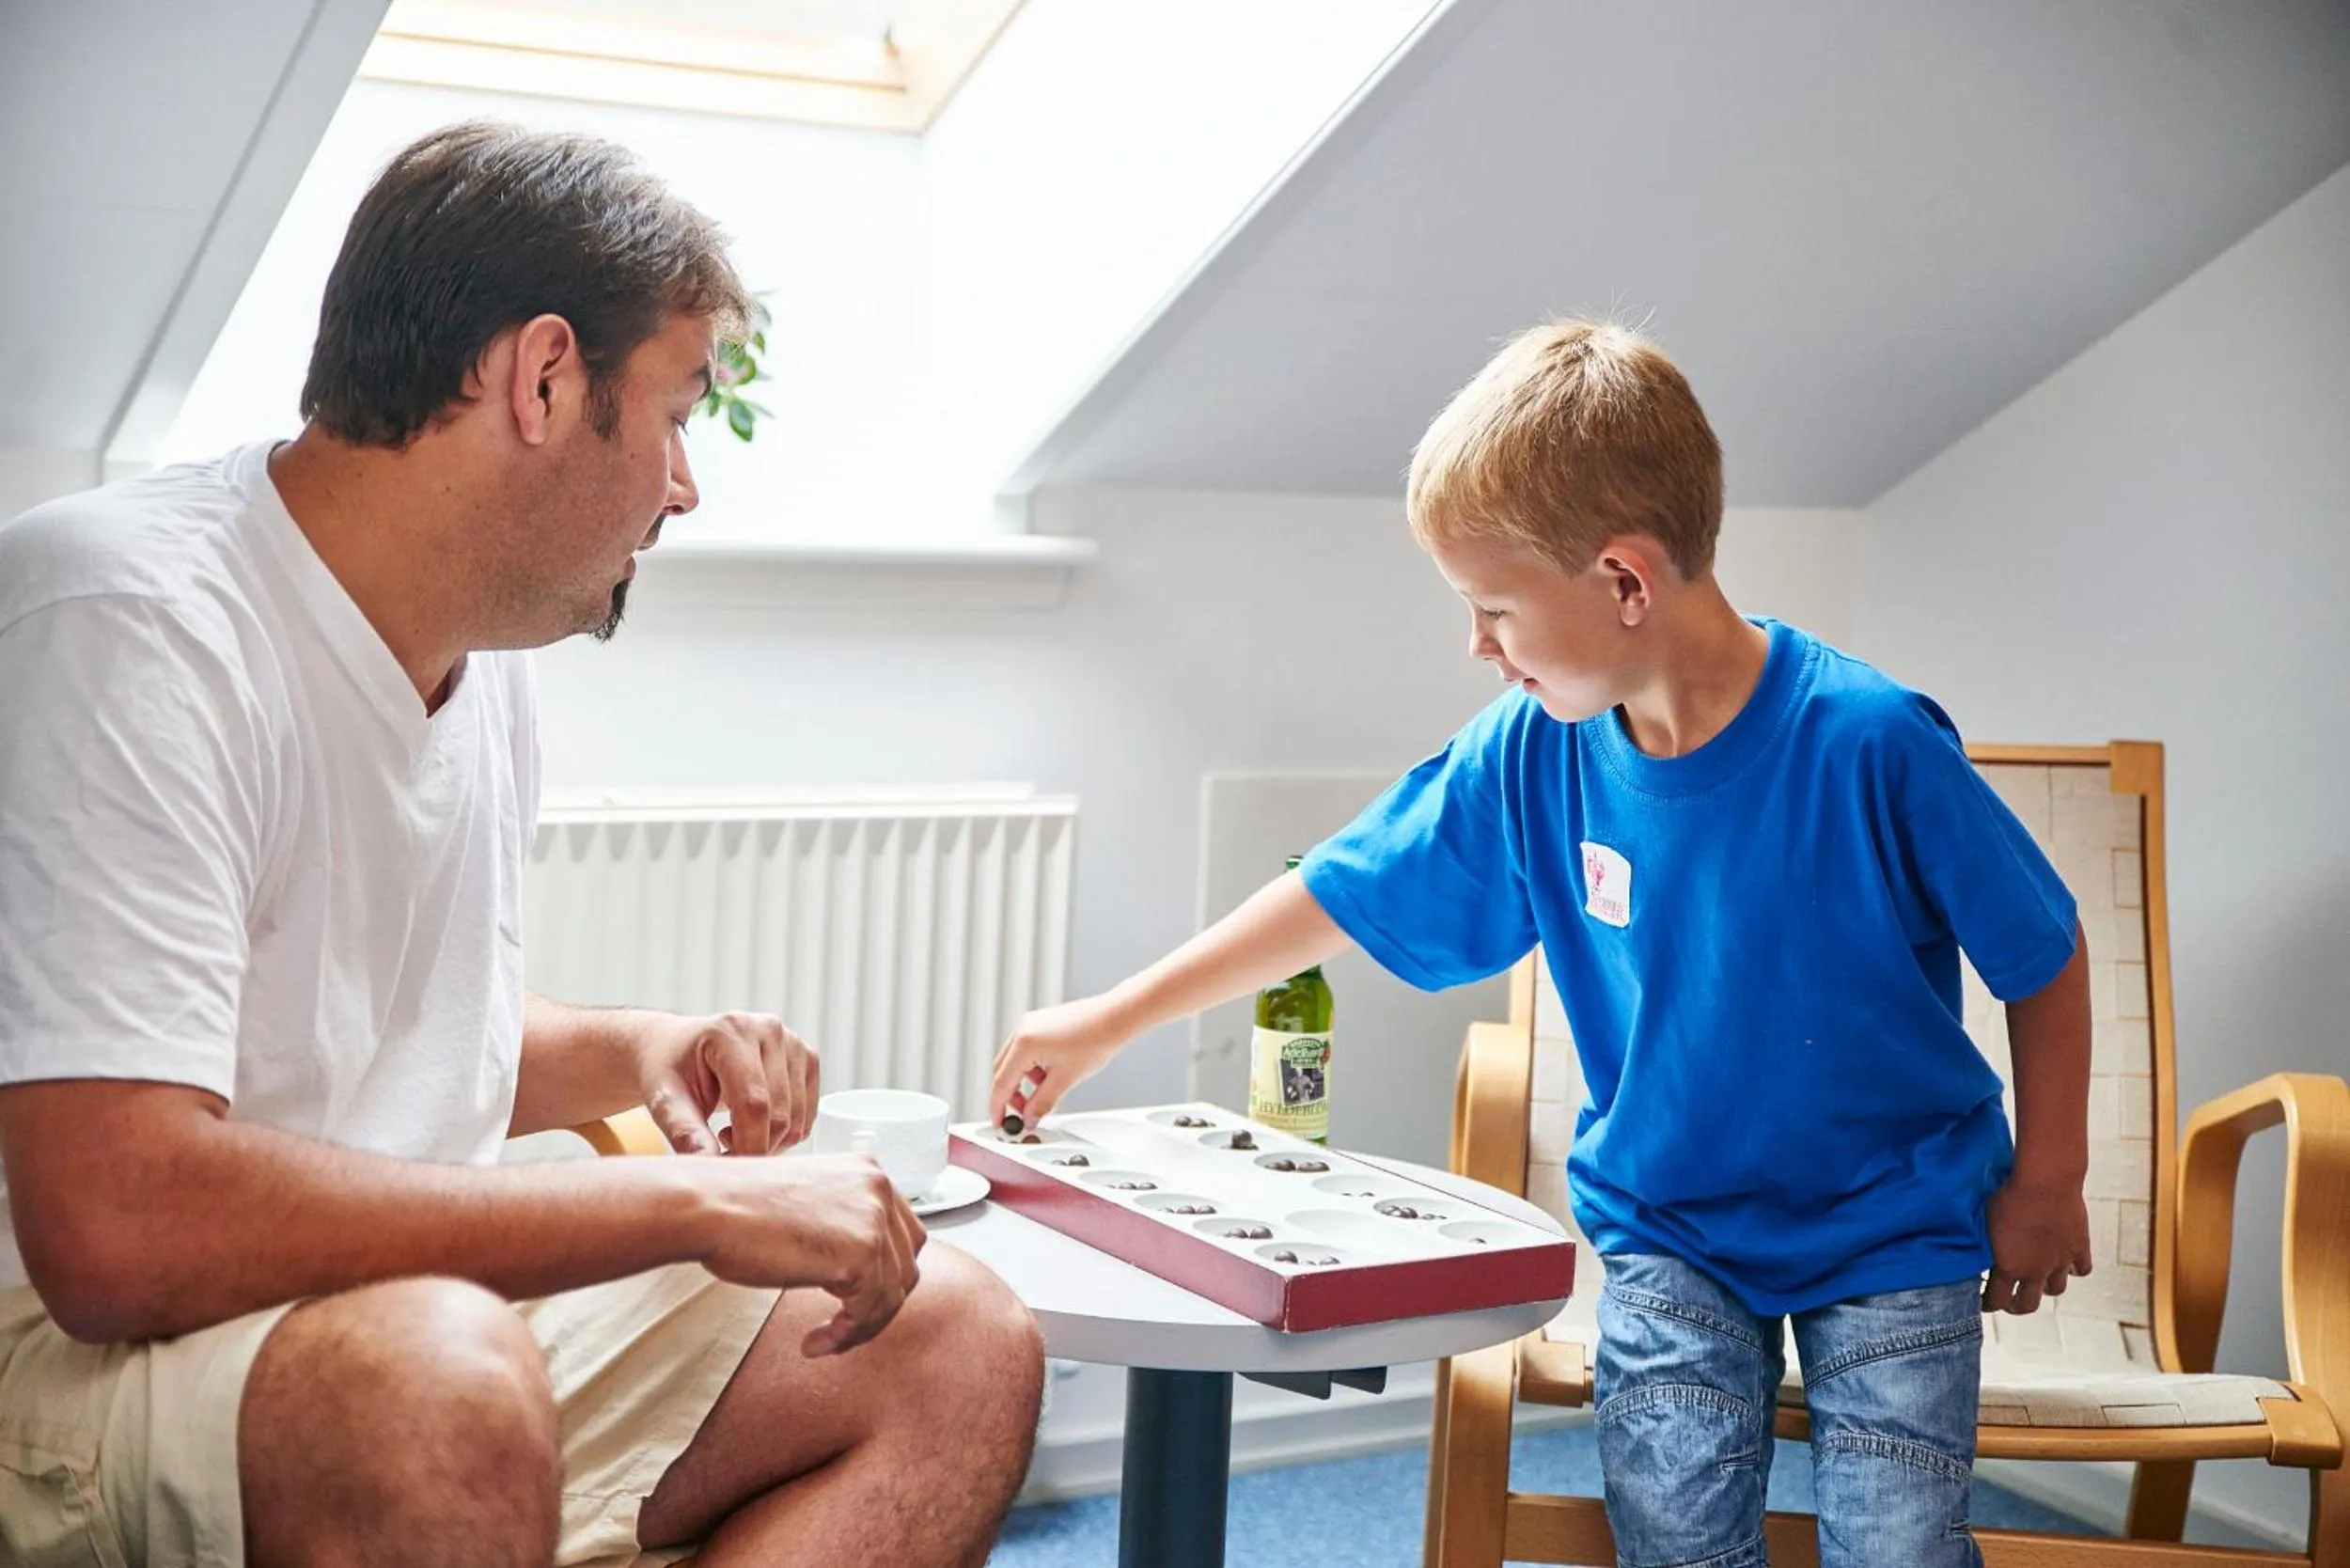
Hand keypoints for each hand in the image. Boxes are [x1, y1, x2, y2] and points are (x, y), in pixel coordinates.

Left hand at [632, 1010, 819, 1156]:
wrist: (678, 1047)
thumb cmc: (669, 1070)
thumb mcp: (664, 1100)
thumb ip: (686, 1132)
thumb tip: (708, 1164)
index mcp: (731, 1032)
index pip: (754, 1102)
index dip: (747, 1145)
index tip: (727, 1167)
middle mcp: (769, 1030)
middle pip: (780, 1114)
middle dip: (755, 1147)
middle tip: (721, 1146)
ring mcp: (793, 1042)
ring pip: (797, 1119)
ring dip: (769, 1141)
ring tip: (733, 1130)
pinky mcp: (807, 1058)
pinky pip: (807, 1115)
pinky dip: (784, 1132)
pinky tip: (754, 1122)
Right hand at [698, 1154, 925, 1355]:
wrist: (707, 1207)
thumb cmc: (736, 1208)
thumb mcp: (807, 1204)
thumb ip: (841, 1222)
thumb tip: (859, 1267)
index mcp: (866, 1171)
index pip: (902, 1232)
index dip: (883, 1273)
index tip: (853, 1298)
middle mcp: (878, 1189)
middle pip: (905, 1263)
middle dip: (878, 1301)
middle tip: (844, 1324)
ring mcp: (874, 1221)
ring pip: (892, 1294)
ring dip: (859, 1326)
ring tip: (823, 1338)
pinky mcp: (861, 1256)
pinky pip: (868, 1313)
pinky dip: (845, 1336)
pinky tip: (814, 1343)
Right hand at [987, 993, 1136, 1127]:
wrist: (1115, 1018)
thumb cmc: (1095, 1040)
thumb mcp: (1065, 1080)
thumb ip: (1042, 1103)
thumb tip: (1029, 1118)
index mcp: (1024, 1044)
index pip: (1001, 1083)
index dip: (998, 1107)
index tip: (999, 1123)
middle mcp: (1022, 1030)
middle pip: (1002, 1071)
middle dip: (1011, 1095)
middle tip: (1024, 1113)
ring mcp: (1030, 1024)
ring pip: (1014, 1061)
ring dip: (1023, 1081)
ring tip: (1044, 1092)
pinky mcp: (1039, 1023)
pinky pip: (1025, 1050)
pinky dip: (1032, 1067)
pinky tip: (1049, 1076)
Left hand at [1982, 1171, 2092, 1313]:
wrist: (2045, 1182)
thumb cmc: (2009, 1195)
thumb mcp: (1986, 1222)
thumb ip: (1986, 1245)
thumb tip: (1975, 1251)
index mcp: (2008, 1266)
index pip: (1996, 1300)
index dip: (1989, 1304)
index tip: (1984, 1302)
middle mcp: (2035, 1270)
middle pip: (2027, 1304)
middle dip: (2016, 1306)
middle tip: (2010, 1301)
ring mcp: (2059, 1262)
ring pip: (2055, 1290)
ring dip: (2045, 1288)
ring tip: (2038, 1281)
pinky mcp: (2079, 1248)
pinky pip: (2081, 1269)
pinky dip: (2074, 1270)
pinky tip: (2066, 1264)